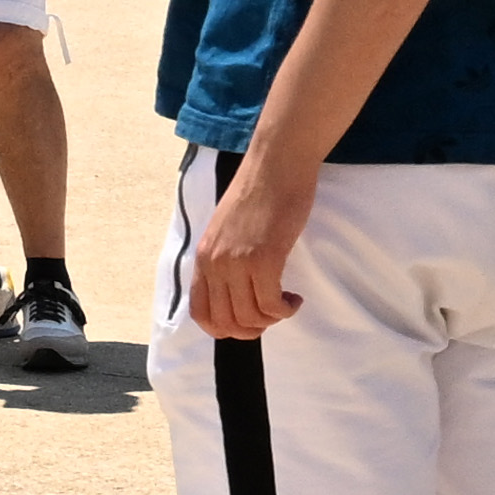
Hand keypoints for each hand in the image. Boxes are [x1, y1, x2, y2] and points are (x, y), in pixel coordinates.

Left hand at [186, 140, 316, 337]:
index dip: (223, 328)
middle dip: (251, 330)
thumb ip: (225, 258)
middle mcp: (215, 263)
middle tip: (271, 316)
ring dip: (272, 319)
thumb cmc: (258, 192)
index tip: (246, 321)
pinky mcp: (264, 259)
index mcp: (204, 257)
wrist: (276, 165)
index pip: (200, 312)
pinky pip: (271, 305)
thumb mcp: (228, 229)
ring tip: (286, 304)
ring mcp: (237, 262)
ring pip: (250, 318)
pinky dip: (285, 309)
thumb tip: (234, 290)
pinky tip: (294, 299)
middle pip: (226, 323)